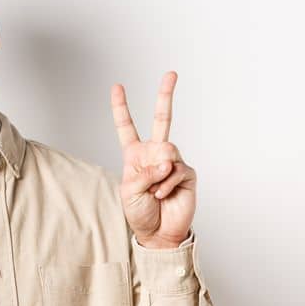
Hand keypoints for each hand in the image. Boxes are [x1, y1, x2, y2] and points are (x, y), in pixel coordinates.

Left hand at [110, 71, 195, 248]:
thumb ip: (143, 173)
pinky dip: (166, 185)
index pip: (127, 126)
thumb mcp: (129, 191)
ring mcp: (173, 161)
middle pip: (162, 119)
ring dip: (157, 174)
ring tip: (155, 191)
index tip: (117, 87)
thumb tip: (166, 161)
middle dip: (166, 95)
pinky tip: (164, 195)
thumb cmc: (139, 211)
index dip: (121, 108)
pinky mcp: (187, 173)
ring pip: (167, 150)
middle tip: (171, 73)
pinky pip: (176, 170)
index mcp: (135, 154)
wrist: (158, 232)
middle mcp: (155, 153)